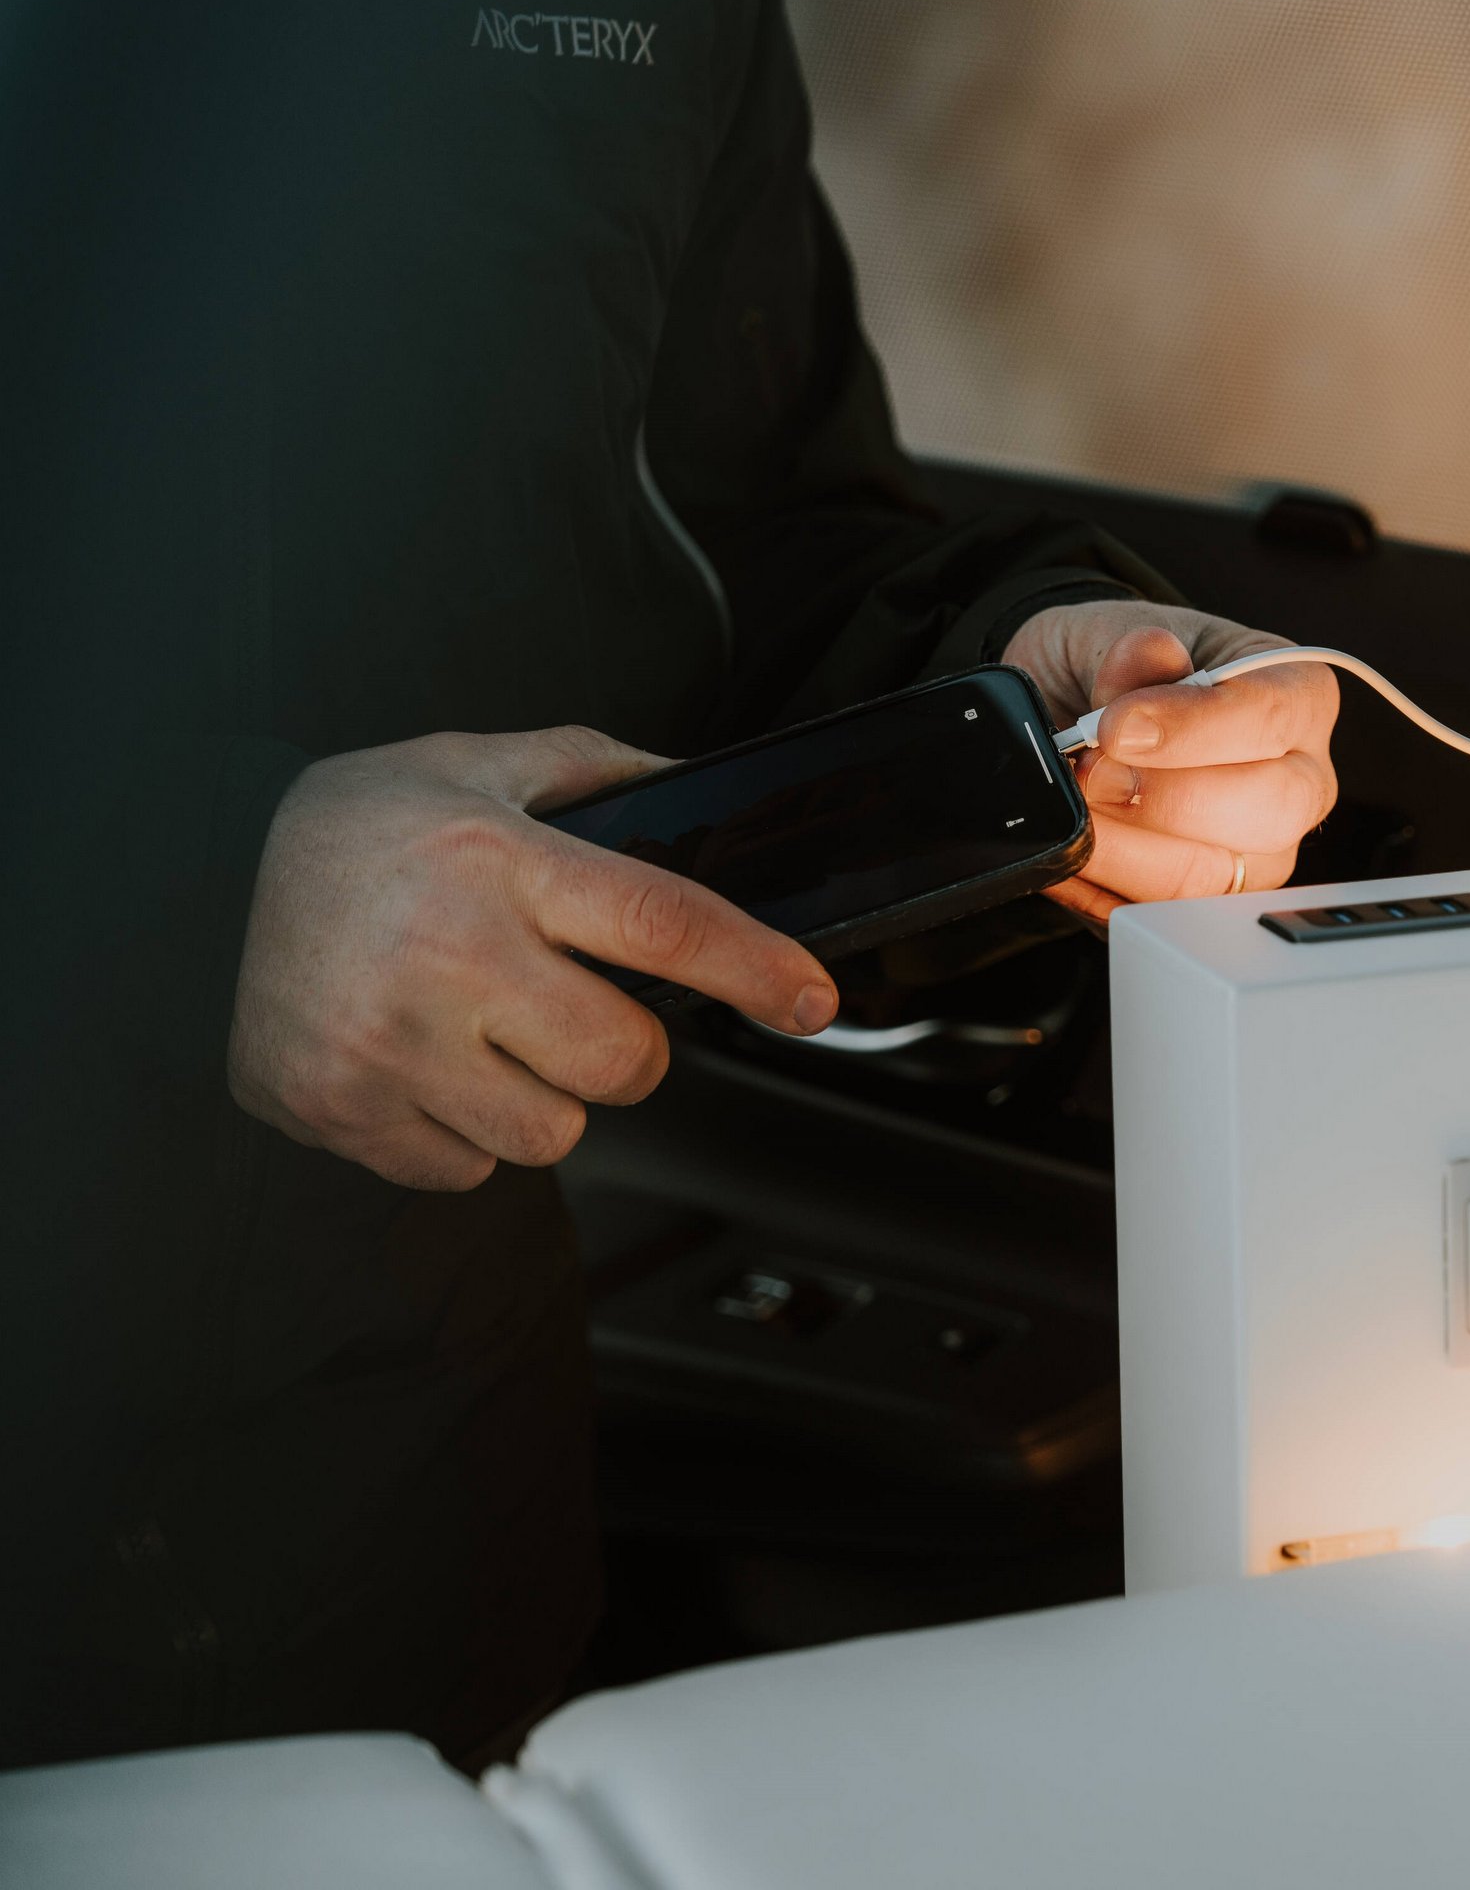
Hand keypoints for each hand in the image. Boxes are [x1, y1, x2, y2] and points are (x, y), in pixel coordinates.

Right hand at [228, 728, 837, 1191]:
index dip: (756, 968)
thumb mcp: (477, 762)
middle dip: (625, 1049)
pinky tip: (423, 1063)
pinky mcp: (336, 1109)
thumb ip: (598, 771)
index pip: (664, 924)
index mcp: (497, 860)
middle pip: (624, 1063)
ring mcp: (384, 1044)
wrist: (192, 878)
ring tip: (481, 1031)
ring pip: (552, 1132)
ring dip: (542, 1096)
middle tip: (569, 1006)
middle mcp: (444, 954)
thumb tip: (705, 788)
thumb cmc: (358, 823)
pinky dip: (464, 1130)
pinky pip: (469, 1168)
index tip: (816, 1002)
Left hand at [1002, 601, 1339, 923]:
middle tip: (1089, 771)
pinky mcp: (1208, 903)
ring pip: (1211, 876)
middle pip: (1267, 811)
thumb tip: (1147, 659)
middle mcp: (1299, 781)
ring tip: (1070, 808)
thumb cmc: (1117, 670)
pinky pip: (1157, 915)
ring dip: (1121, 849)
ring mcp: (1262, 852)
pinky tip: (1069, 845)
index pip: (1273, 718)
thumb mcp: (1112, 630)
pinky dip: (1097, 885)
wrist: (1078, 713)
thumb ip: (1131, 645)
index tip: (1117, 727)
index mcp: (1298, 696)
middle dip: (1162, 799)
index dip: (1193, 729)